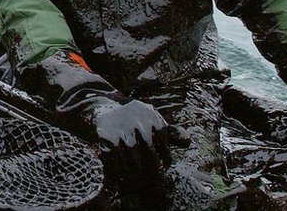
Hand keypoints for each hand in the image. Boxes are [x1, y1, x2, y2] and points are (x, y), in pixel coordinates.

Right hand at [16, 50, 169, 192]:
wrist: (98, 108)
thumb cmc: (129, 117)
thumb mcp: (149, 118)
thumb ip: (169, 130)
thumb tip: (188, 141)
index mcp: (151, 115)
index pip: (164, 145)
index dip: (164, 159)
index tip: (162, 167)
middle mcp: (139, 121)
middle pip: (151, 154)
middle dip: (152, 168)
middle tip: (152, 178)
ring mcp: (124, 129)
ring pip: (135, 159)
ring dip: (137, 172)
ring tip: (139, 179)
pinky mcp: (110, 137)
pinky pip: (120, 159)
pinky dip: (123, 168)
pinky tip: (125, 172)